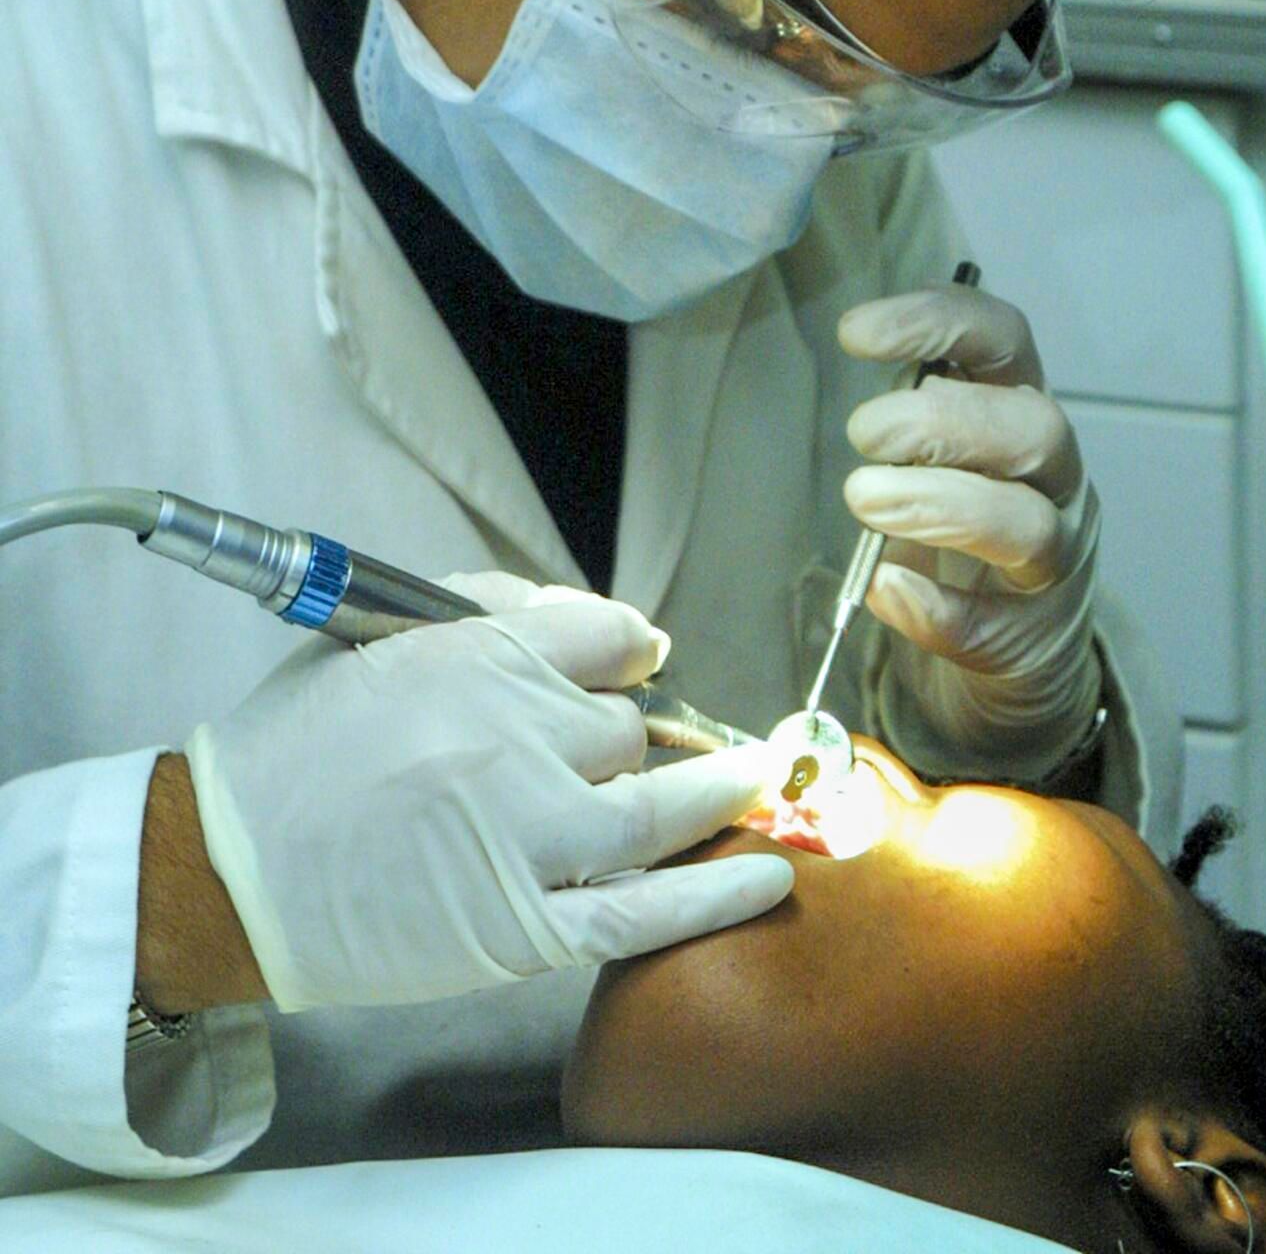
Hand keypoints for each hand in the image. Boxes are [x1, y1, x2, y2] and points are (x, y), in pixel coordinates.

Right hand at [185, 589, 791, 1011]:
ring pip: (658, 807)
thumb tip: (593, 620)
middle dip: (623, 733)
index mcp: (476, 658)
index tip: (632, 662)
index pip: (605, 635)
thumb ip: (488, 609)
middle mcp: (514, 737)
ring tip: (755, 781)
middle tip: (606, 752)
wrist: (226, 867)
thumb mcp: (377, 636)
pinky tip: (770, 878)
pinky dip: (715, 898)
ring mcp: (526, 837)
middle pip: (626, 725)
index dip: (626, 648)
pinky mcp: (523, 926)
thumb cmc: (298, 745)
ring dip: (715, 792)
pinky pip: (643, 913)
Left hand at [839, 283, 1101, 759]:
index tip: (854, 333)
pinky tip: (889, 590)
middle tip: (863, 434)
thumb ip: (908, 422)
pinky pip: (996, 627)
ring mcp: (1057, 564)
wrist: (1016, 664)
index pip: (1004, 341)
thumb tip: (857, 393)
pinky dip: (940, 608)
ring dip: (941, 506)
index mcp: (1020, 414)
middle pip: (1034, 428)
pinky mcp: (1033, 642)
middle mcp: (1055, 481)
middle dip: (944, 421)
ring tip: (865, 501)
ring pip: (1030, 525)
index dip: (938, 321)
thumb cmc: (963, 539)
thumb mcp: (938, 461)